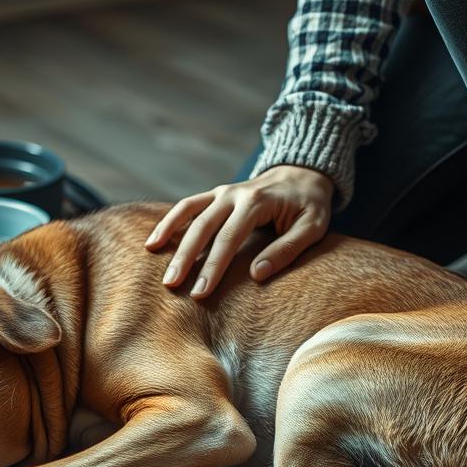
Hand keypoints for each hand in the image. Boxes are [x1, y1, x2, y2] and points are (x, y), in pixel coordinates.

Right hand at [146, 165, 333, 297]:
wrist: (303, 172)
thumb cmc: (310, 205)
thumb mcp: (312, 227)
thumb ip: (287, 249)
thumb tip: (257, 274)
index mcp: (256, 202)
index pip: (229, 239)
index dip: (213, 267)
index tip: (200, 294)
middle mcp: (233, 193)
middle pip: (202, 227)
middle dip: (185, 258)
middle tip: (171, 286)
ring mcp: (222, 192)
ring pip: (188, 213)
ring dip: (169, 236)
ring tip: (153, 261)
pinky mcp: (215, 194)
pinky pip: (187, 206)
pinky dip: (169, 221)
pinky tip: (154, 241)